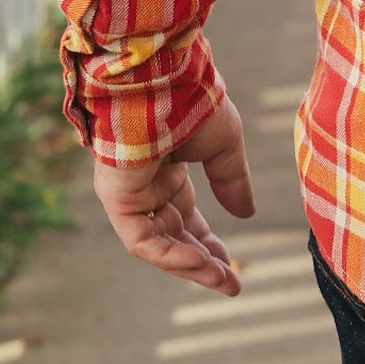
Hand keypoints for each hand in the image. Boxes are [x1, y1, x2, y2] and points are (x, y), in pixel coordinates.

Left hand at [92, 93, 255, 294]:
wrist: (165, 80)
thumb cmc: (194, 102)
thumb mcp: (225, 144)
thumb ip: (232, 180)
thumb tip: (247, 215)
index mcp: (168, 168)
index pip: (186, 217)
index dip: (209, 242)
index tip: (233, 264)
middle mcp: (146, 184)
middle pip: (173, 235)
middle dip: (202, 261)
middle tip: (230, 282)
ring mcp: (129, 194)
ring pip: (158, 244)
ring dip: (190, 265)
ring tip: (223, 280)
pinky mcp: (117, 200)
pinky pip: (143, 241)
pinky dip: (173, 256)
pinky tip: (203, 264)